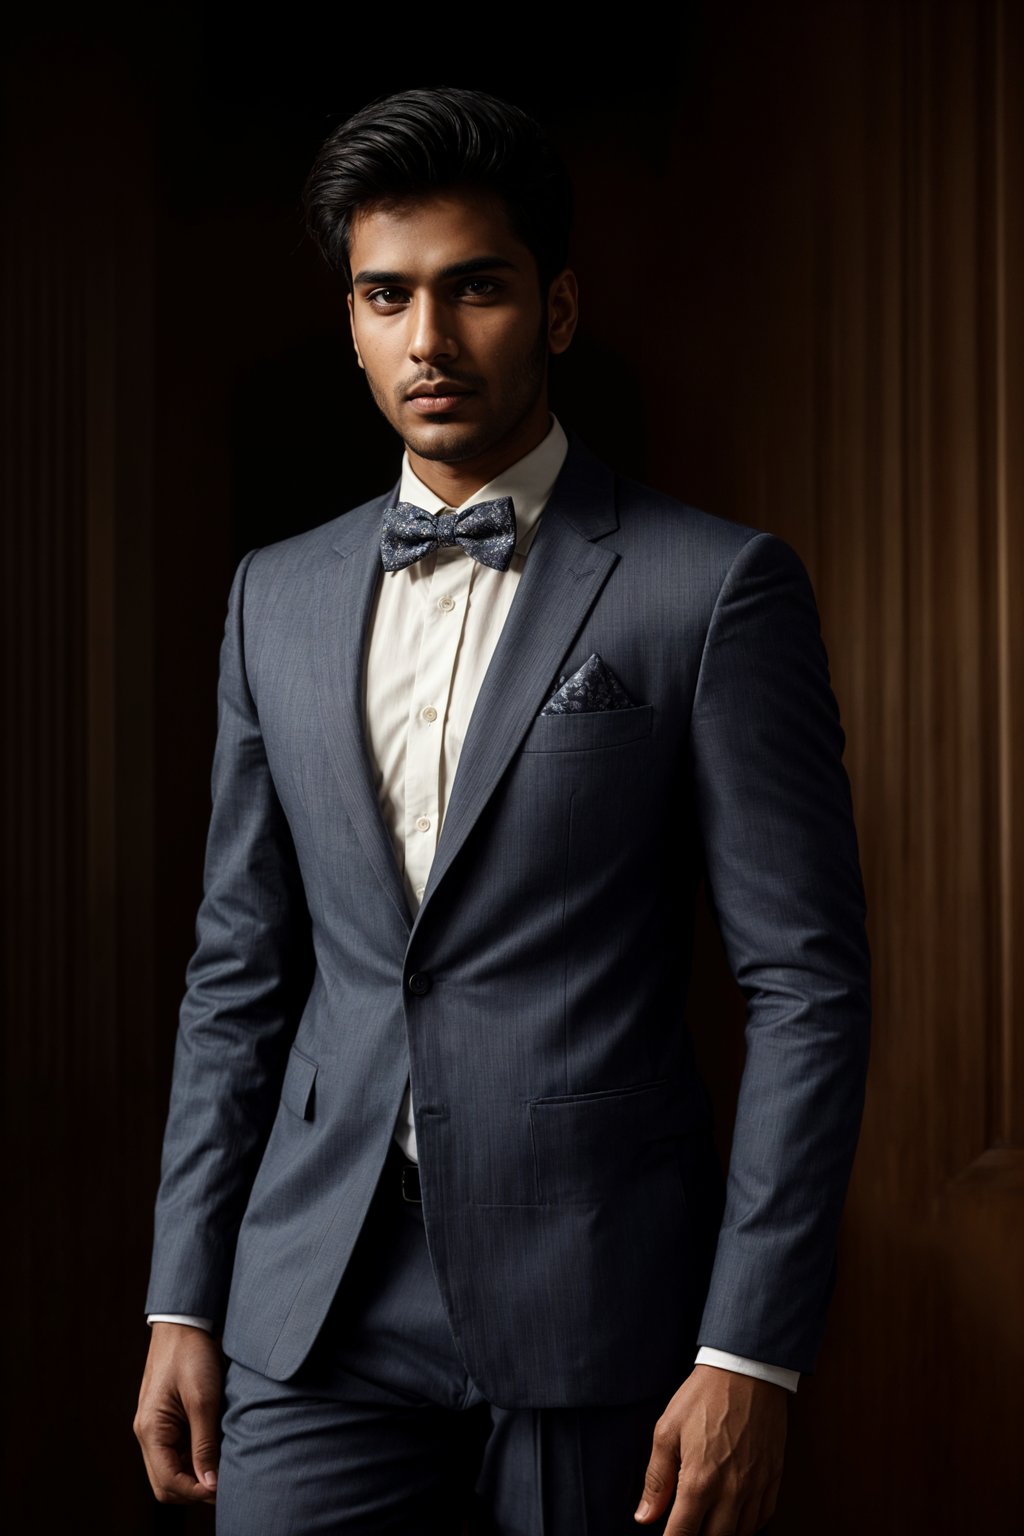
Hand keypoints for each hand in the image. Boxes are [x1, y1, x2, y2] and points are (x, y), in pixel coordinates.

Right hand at [134, 1322, 223, 1503]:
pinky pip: (176, 1452)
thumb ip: (204, 1444)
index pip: (168, 1482)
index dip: (196, 1492)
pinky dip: (193, 1459)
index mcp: (150, 1430)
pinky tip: (215, 1451)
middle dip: (194, 1490)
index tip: (223, 1489)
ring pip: (170, 1470)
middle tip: (224, 1484)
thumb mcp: (203, 1399)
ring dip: (194, 1476)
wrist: (183, 1323)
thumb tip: (210, 1484)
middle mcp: (147, 1434)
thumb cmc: (191, 1355)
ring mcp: (155, 1428)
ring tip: (223, 1468)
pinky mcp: (165, 1420)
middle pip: (165, 1484)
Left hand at [635, 1365, 786, 1533]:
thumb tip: (644, 1517)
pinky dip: (748, 1526)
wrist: (746, 1370)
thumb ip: (657, 1479)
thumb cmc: (703, 1397)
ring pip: (741, 1535)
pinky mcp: (774, 1478)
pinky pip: (763, 1519)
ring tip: (708, 1523)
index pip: (682, 1534)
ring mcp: (756, 1487)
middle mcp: (731, 1491)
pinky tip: (735, 1517)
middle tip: (687, 1526)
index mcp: (699, 1481)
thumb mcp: (667, 1431)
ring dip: (722, 1534)